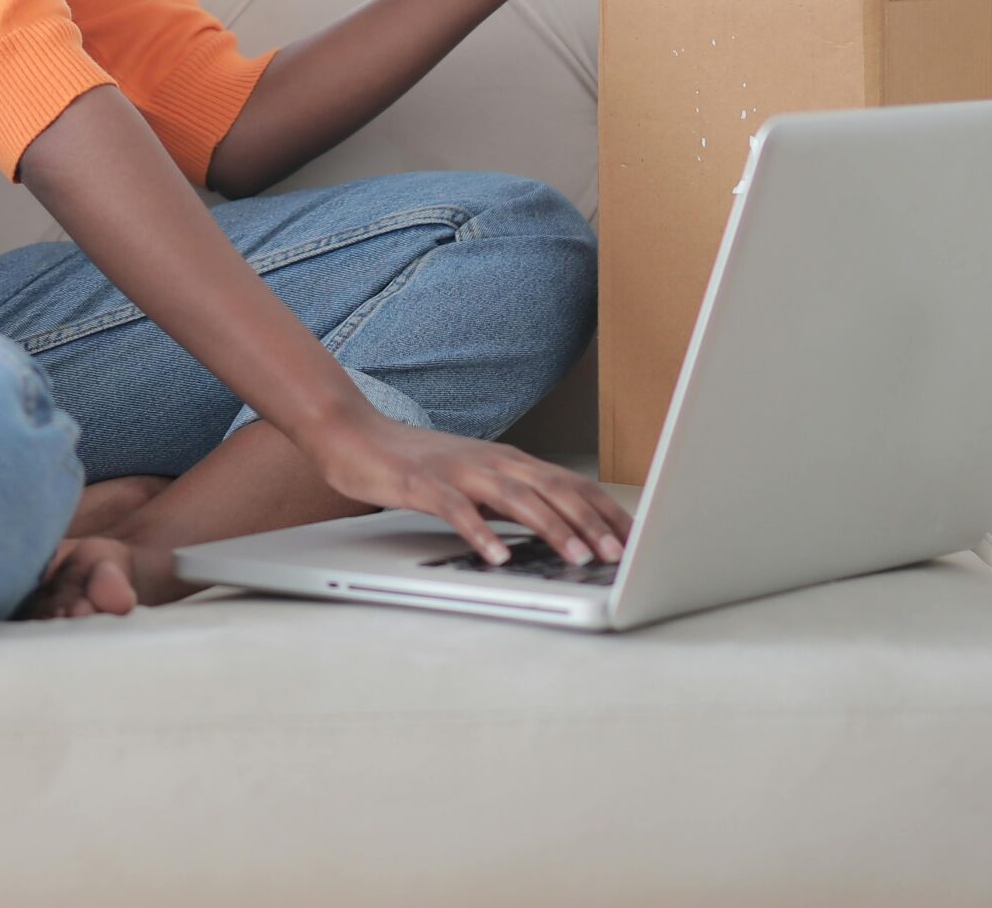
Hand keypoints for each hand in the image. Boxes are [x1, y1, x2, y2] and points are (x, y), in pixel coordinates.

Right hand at [301, 409, 632, 567]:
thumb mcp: (474, 481)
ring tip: (577, 558)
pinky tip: (497, 557)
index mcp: (509, 462)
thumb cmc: (416, 464)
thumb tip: (558, 531)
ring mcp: (458, 470)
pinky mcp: (422, 484)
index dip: (606, 511)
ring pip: (516, 498)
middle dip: (592, 523)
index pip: (571, 484)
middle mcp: (491, 462)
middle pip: (553, 490)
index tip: (639, 539)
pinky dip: (480, 533)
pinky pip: (456, 510)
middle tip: (623, 555)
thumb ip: (512, 501)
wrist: (353, 433)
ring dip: (552, 528)